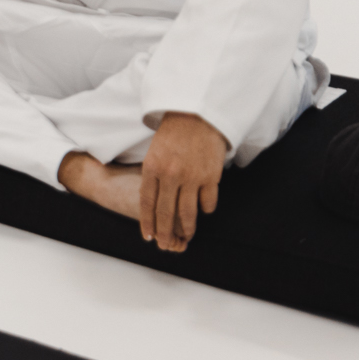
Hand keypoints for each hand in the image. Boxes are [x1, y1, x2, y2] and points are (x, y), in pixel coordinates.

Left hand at [136, 112, 228, 251]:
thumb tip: (153, 202)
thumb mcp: (154, 152)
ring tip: (185, 237)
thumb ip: (153, 175)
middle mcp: (170, 175)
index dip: (147, 222)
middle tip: (165, 245)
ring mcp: (192, 177)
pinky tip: (203, 213)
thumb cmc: (173, 133)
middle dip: (164, 232)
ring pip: (187, 213)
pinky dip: (205, 210)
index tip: (148, 236)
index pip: (147, 203)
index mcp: (152, 168)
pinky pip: (208, 202)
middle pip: (165, 212)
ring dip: (186, 228)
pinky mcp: (211, 177)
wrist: (197, 114)